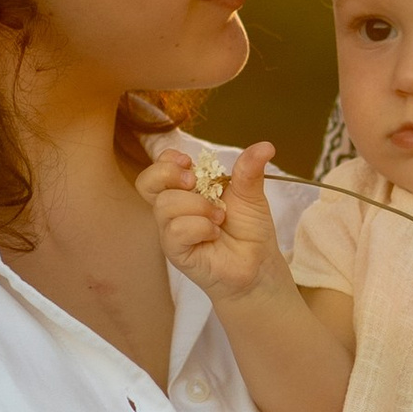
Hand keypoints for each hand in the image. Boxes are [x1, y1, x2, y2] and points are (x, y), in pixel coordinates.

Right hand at [139, 135, 289, 308]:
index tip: (189, 162)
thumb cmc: (249, 230)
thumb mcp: (251, 194)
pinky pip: (175, 230)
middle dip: (170, 175)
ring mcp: (172, 231)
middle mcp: (174, 209)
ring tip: (220, 217)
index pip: (158, 168)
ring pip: (165, 206)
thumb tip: (265, 146)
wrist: (258, 265)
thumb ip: (249, 170)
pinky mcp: (176, 252)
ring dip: (197, 206)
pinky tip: (214, 233)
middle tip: (195, 182)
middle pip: (147, 182)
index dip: (167, 160)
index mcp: (186, 190)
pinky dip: (199, 227)